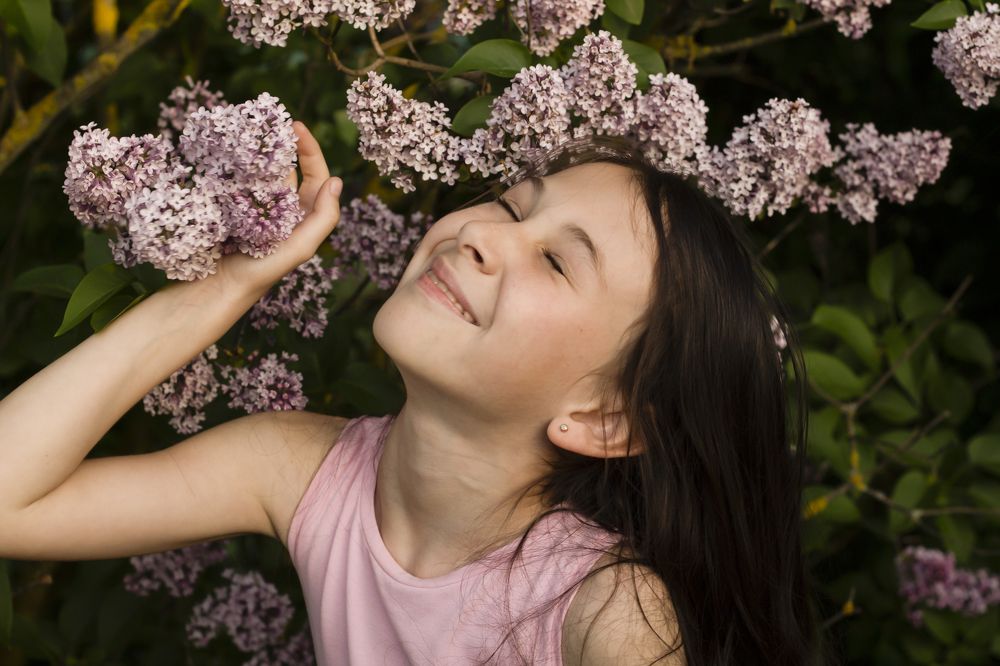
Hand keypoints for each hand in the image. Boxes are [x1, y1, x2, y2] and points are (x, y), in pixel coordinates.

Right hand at [214, 121, 342, 296]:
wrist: (219, 287)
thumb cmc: (263, 271)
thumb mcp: (302, 247)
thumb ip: (324, 217)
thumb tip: (336, 180)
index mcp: (304, 214)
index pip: (315, 174)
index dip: (309, 149)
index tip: (296, 125)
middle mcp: (283, 207)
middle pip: (288, 166)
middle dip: (281, 142)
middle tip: (268, 120)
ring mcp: (256, 205)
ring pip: (262, 169)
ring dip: (257, 150)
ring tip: (247, 128)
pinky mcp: (231, 205)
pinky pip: (238, 178)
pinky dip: (235, 163)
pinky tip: (227, 149)